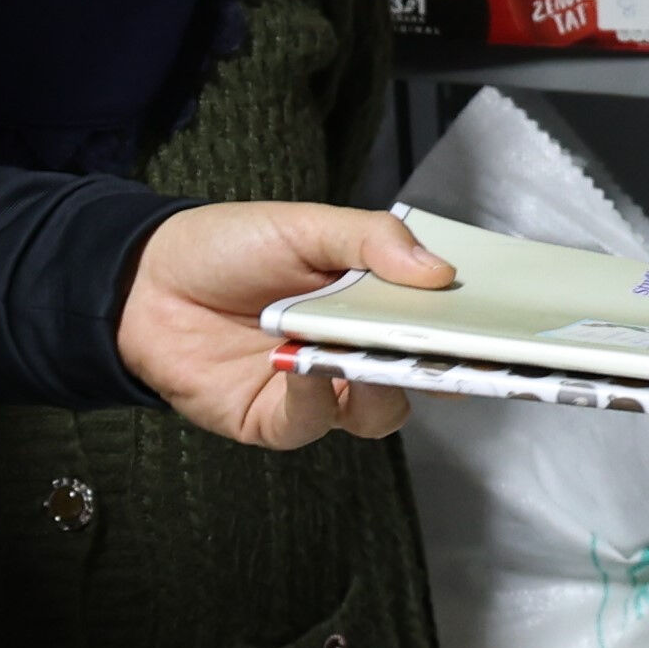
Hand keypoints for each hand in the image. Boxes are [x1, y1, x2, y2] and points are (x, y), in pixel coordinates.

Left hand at [120, 200, 452, 449]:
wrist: (143, 281)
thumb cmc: (224, 248)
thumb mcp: (304, 225)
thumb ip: (371, 241)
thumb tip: (439, 271)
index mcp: (372, 303)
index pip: (438, 322)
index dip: (473, 328)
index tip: (505, 324)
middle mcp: (354, 351)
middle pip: (423, 374)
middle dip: (448, 366)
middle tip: (462, 350)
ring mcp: (319, 391)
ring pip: (380, 410)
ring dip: (381, 384)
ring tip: (365, 351)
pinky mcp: (276, 420)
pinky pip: (313, 422)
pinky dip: (316, 393)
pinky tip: (303, 362)